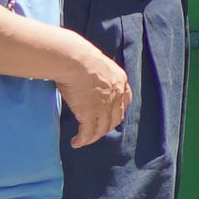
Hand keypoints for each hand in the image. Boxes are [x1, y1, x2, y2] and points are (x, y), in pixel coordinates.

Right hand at [54, 32, 132, 146]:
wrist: (73, 59)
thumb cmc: (79, 57)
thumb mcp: (97, 64)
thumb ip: (98, 74)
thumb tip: (86, 75)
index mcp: (120, 81)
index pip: (124, 102)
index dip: (116, 111)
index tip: (108, 116)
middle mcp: (116, 95)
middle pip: (115, 119)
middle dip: (106, 127)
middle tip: (95, 131)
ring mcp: (103, 106)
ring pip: (102, 128)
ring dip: (92, 137)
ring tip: (83, 141)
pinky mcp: (89, 113)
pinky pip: (88, 132)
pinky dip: (83, 140)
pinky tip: (76, 142)